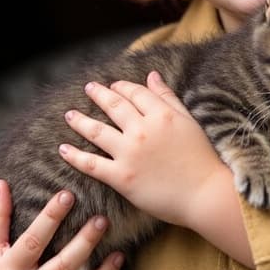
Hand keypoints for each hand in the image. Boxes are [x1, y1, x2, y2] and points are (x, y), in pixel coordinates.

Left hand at [59, 70, 231, 229]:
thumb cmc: (202, 159)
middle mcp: (142, 129)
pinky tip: (63, 149)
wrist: (205, 194)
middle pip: (113, 105)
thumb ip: (167, 97)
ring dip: (80, 121)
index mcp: (161, 114)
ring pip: (97, 131)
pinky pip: (92, 164)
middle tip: (88, 88)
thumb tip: (151, 75)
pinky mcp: (122, 177)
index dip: (122, 87)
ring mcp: (129, 153)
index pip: (135, 92)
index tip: (114, 86)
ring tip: (69, 115)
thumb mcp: (188, 121)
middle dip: (98, 94)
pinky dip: (75, 156)